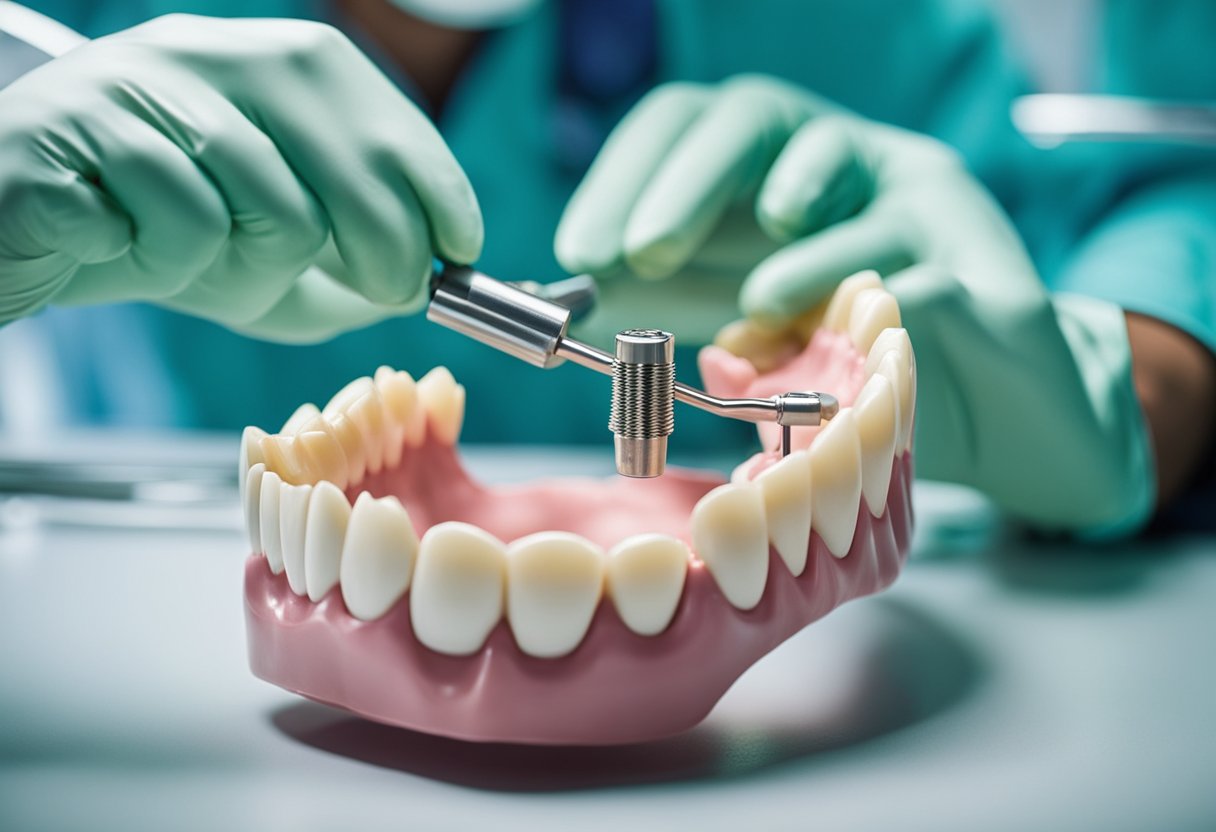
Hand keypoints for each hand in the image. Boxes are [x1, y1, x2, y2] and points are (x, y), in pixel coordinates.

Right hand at [0, 14, 481, 342]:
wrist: (14, 230)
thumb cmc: (159, 239)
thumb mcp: (277, 261)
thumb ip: (353, 270)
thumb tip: (426, 282)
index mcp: (265, 66)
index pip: (382, 115)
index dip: (437, 188)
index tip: (462, 249)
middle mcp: (211, 55)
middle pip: (352, 166)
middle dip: (386, 254)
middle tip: (383, 294)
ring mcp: (142, 84)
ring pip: (274, 208)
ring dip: (250, 269)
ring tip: (199, 262)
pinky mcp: (76, 130)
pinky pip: (182, 227)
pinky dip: (169, 266)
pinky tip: (129, 245)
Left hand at [559, 74, 1151, 532]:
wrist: (992, 419)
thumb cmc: (853, 371)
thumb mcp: (747, 331)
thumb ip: (677, 305)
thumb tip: (578, 292)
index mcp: (770, 171)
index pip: (687, 127)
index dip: (627, 176)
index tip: (582, 250)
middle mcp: (839, 162)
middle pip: (752, 116)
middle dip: (684, 183)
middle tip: (639, 252)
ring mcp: (912, 195)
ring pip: (835, 162)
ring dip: (777, 240)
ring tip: (756, 305)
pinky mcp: (981, 259)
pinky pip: (909, 263)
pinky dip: (858, 299)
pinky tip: (837, 334)